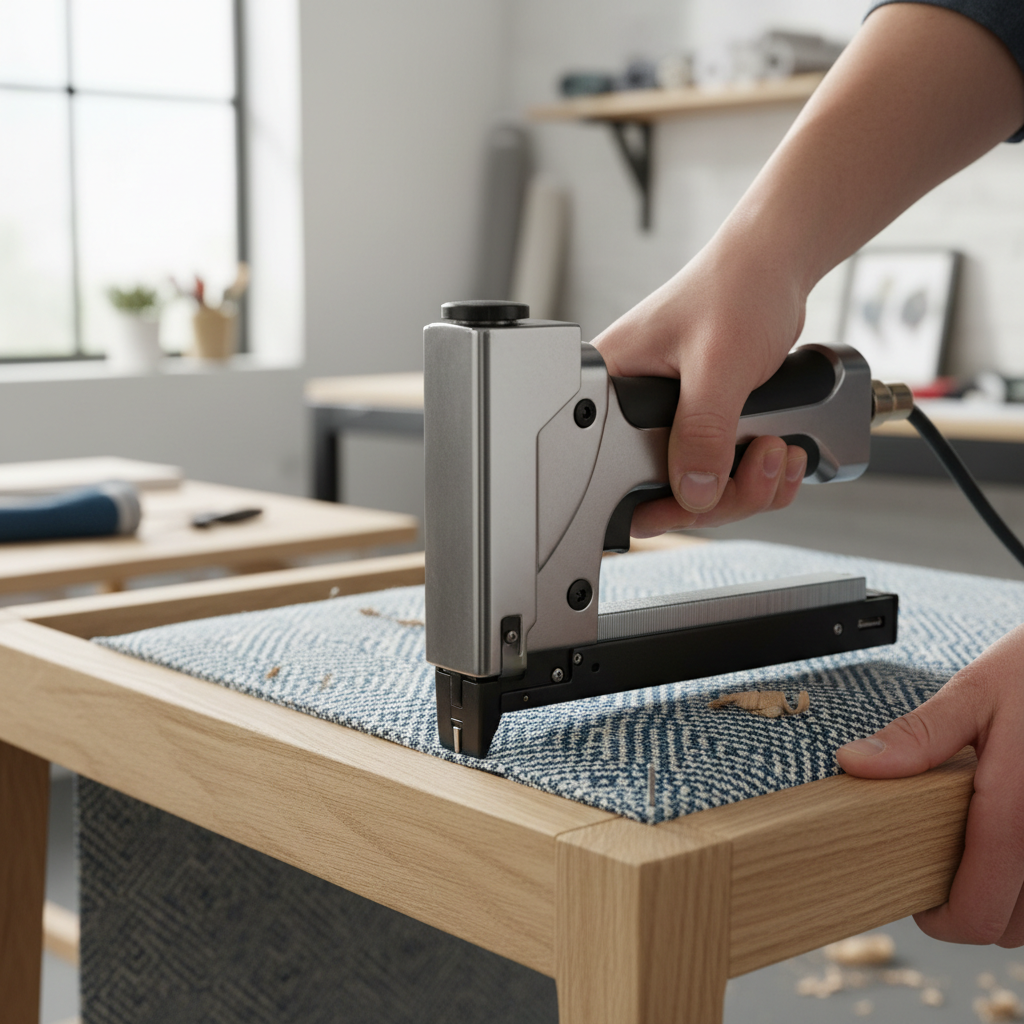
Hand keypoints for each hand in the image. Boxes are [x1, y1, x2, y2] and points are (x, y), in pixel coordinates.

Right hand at [592, 236, 808, 535]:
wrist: (777, 266)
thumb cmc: (736, 287)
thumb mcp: (717, 365)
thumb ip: (702, 432)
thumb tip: (694, 491)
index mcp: (612, 389)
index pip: (612, 473)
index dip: (660, 499)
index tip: (702, 499)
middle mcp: (634, 411)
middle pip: (662, 491)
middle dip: (723, 493)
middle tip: (760, 461)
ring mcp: (670, 421)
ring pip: (700, 489)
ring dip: (751, 485)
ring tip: (778, 448)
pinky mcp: (702, 424)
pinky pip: (724, 475)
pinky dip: (761, 475)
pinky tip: (781, 449)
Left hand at [837, 625, 1023, 944]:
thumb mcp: (976, 693)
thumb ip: (919, 736)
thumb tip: (856, 764)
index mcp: (1017, 811)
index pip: (980, 911)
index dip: (942, 921)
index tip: (921, 902)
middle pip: (1012, 926)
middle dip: (975, 909)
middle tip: (946, 865)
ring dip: (1010, 898)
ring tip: (980, 850)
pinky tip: (1013, 839)